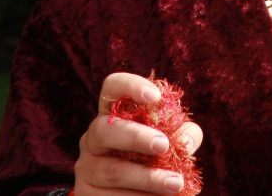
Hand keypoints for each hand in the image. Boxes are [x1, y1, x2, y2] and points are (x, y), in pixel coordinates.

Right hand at [74, 72, 202, 194]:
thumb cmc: (158, 161)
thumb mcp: (173, 142)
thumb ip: (184, 134)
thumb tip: (186, 141)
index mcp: (113, 115)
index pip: (112, 88)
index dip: (130, 86)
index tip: (156, 96)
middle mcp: (94, 138)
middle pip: (104, 130)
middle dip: (135, 137)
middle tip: (164, 145)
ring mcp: (86, 168)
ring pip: (112, 171)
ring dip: (147, 178)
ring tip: (176, 184)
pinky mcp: (85, 195)